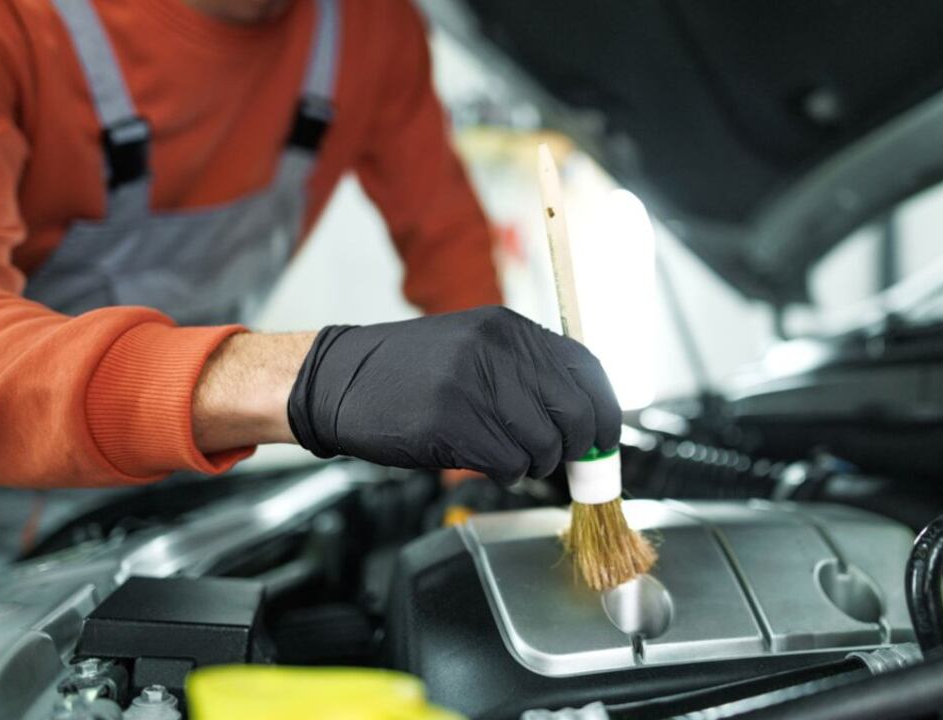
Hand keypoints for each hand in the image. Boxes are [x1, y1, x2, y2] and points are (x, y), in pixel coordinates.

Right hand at [286, 306, 620, 482]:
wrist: (338, 379)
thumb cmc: (408, 373)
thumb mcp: (474, 350)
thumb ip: (527, 373)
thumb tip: (584, 417)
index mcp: (510, 329)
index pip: (587, 370)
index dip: (604, 411)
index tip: (604, 438)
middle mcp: (498, 350)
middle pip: (576, 413)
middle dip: (576, 448)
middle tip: (561, 461)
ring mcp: (474, 384)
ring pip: (546, 444)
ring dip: (536, 464)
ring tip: (511, 458)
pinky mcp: (452, 421)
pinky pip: (510, 463)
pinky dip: (508, 473)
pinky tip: (489, 463)